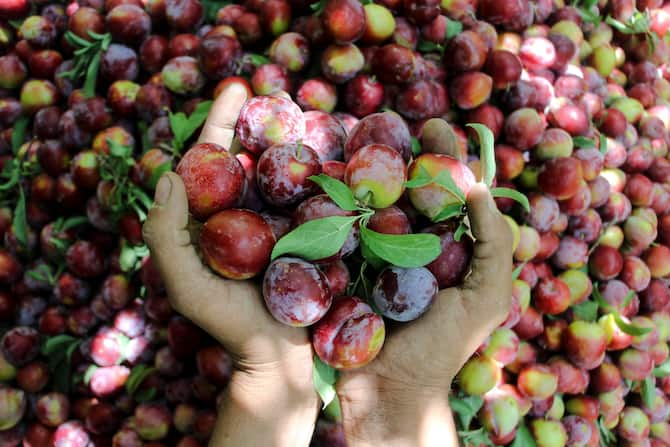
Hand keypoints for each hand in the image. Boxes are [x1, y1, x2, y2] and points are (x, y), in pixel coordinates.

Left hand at [142, 85, 317, 446]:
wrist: (277, 357)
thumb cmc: (228, 324)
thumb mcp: (185, 283)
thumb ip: (165, 234)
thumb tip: (168, 173)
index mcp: (207, 220)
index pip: (208, 161)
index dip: (218, 122)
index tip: (235, 90)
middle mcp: (240, 215)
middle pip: (246, 157)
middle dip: (256, 121)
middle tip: (269, 88)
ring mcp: (275, 223)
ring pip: (280, 172)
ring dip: (288, 138)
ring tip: (300, 107)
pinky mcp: (305, 234)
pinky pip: (309, 196)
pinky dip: (316, 171)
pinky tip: (328, 149)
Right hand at [335, 119, 514, 446]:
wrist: (386, 388)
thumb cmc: (441, 346)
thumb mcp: (486, 298)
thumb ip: (494, 245)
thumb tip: (481, 189)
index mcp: (447, 248)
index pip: (448, 192)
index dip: (444, 158)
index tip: (434, 128)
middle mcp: (410, 244)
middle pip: (406, 188)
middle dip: (399, 152)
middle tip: (389, 122)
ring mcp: (372, 252)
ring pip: (369, 201)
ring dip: (362, 169)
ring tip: (354, 136)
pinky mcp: (341, 264)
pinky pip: (339, 226)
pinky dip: (333, 201)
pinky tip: (326, 174)